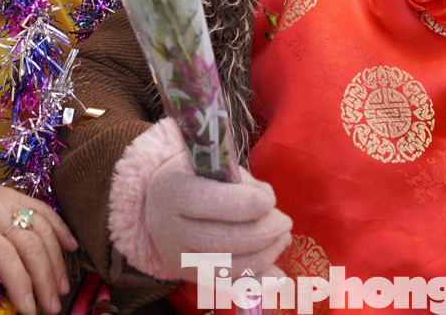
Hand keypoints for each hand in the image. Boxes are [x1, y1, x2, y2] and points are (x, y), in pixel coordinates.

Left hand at [0, 164, 77, 313]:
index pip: (4, 255)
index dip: (21, 283)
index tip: (30, 309)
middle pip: (29, 244)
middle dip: (44, 278)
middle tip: (52, 306)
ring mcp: (8, 199)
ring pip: (42, 229)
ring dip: (56, 261)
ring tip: (61, 288)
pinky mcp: (17, 195)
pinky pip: (44, 211)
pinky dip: (61, 229)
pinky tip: (72, 249)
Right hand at [110, 119, 289, 281]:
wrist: (160, 201)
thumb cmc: (196, 175)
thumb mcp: (212, 163)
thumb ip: (239, 180)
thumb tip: (267, 202)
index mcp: (173, 189)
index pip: (211, 202)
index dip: (248, 203)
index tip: (269, 199)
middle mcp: (168, 227)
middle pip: (221, 239)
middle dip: (263, 233)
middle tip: (285, 222)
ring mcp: (176, 256)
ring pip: (226, 266)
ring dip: (264, 255)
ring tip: (282, 239)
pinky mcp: (188, 275)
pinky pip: (227, 283)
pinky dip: (256, 280)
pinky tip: (277, 271)